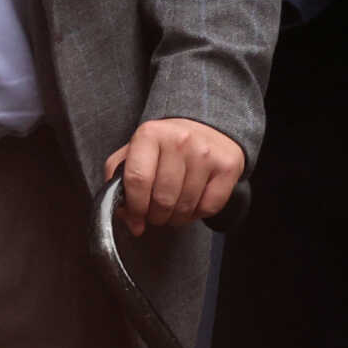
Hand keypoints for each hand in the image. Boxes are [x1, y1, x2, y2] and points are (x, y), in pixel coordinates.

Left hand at [106, 119, 245, 237]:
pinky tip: (193, 204)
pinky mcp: (228, 166)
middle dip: (155, 216)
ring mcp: (207, 153)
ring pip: (185, 207)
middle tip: (155, 213)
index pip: (137, 180)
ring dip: (175, 218)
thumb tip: (130, 220)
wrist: (208, 127)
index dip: (134, 207)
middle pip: (162, 199)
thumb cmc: (165, 147)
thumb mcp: (134, 153)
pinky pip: (209, 207)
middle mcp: (180, 140)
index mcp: (150, 134)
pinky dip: (197, 214)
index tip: (135, 216)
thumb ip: (119, 183)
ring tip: (173, 210)